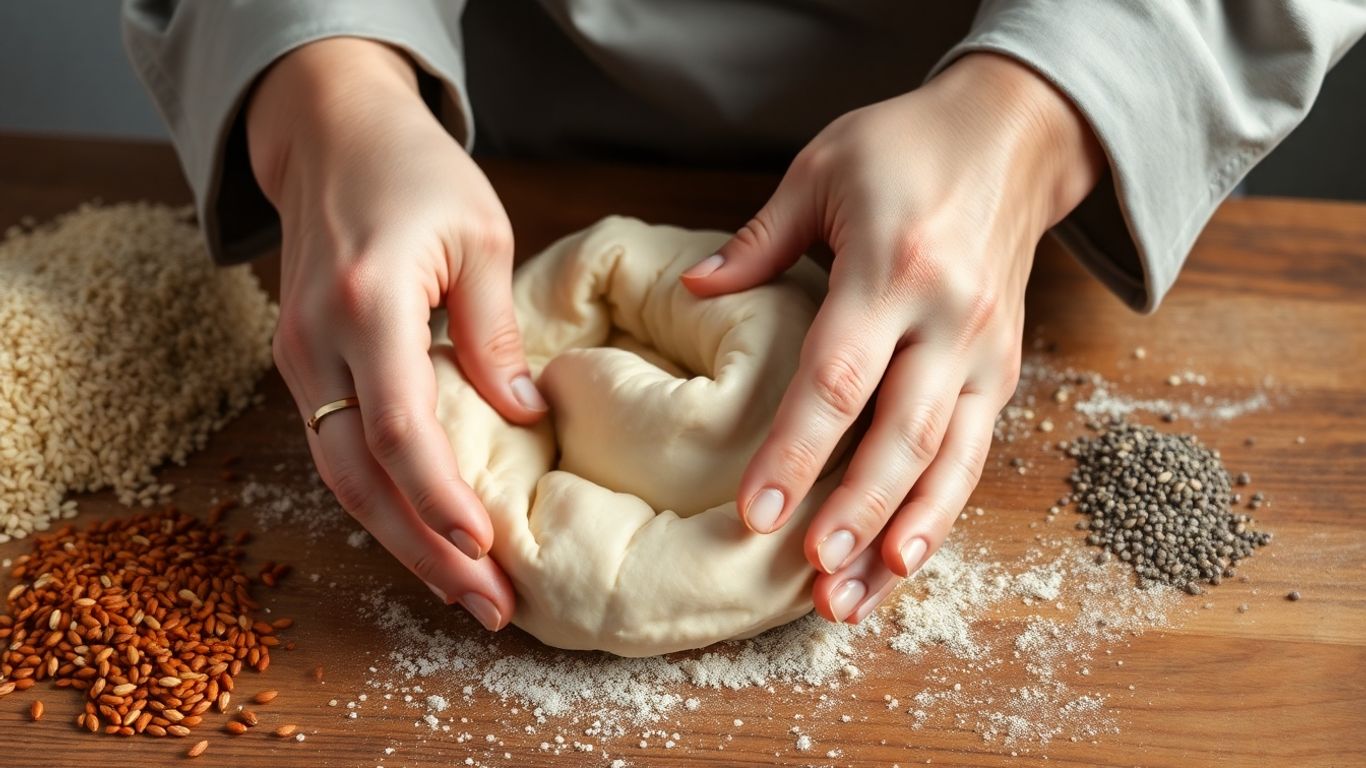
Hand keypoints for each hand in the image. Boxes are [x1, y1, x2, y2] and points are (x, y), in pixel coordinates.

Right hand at [247, 38, 546, 629]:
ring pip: (342, 477)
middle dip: (425, 552)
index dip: (441, 498)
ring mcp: (297, 357)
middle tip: (489, 608)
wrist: (329, 133)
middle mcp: (316, 341)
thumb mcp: (482, 235)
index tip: (488, 547)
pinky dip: (381, 502)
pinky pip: (337, 451)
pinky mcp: (301, 365)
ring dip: (402, 542)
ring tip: (465, 593)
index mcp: (368, 301)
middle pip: (362, 475)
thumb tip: (526, 418)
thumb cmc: (415, 170)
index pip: (400, 427)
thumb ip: (494, 333)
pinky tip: (425, 536)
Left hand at [682, 53, 1103, 622]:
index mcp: (893, 266)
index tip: (755, 513)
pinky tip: (902, 560)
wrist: (1015, 133)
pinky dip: (938, 512)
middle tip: (808, 574)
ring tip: (851, 599)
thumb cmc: (906, 146)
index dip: (795, 450)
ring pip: (945, 461)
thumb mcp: (822, 168)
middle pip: (899, 435)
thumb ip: (759, 240)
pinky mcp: (1001, 370)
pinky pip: (971, 454)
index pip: (837, 377)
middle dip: (854, 512)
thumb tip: (692, 292)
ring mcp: (984, 350)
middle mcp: (948, 318)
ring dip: (900, 536)